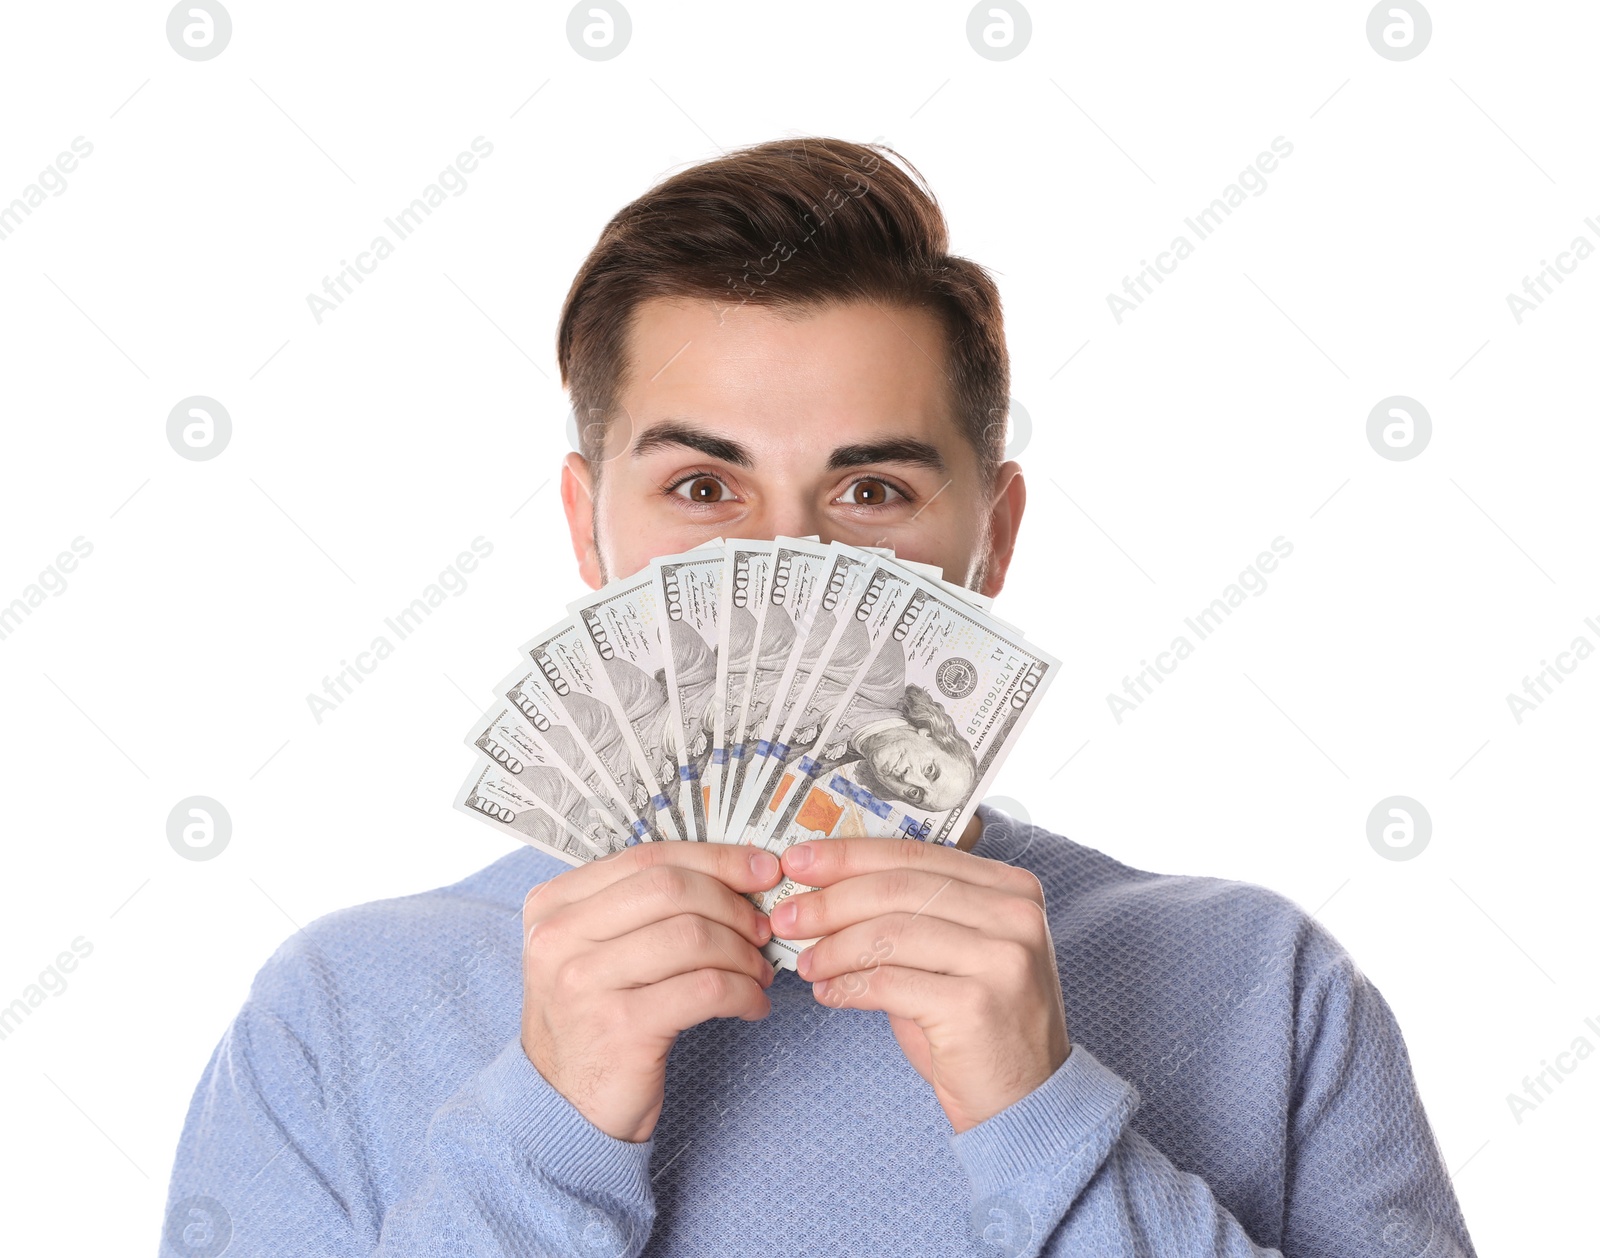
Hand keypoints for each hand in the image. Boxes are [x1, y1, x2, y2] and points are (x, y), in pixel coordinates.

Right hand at [521, 842, 782, 1141]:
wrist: (562, 1108)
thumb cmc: (595, 1019)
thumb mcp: (598, 952)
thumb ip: (643, 908)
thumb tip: (737, 870)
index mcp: (553, 904)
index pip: (647, 857)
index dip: (715, 858)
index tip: (763, 869)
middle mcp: (558, 937)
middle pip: (671, 889)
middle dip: (732, 904)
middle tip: (763, 929)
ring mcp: (584, 982)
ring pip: (693, 936)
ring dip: (743, 953)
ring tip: (759, 973)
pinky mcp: (619, 1028)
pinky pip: (706, 989)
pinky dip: (744, 992)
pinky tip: (753, 1005)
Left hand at [770, 837, 1069, 1132]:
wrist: (1027, 1099)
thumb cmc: (976, 1023)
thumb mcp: (954, 952)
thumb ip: (911, 912)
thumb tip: (823, 885)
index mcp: (1011, 887)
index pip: (915, 853)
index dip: (849, 855)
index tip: (798, 862)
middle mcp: (1015, 915)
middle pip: (899, 889)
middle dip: (831, 900)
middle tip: (785, 916)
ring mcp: (1002, 959)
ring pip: (891, 932)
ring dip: (834, 947)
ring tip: (804, 964)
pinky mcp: (977, 1006)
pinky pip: (890, 982)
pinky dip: (848, 986)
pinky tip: (827, 993)